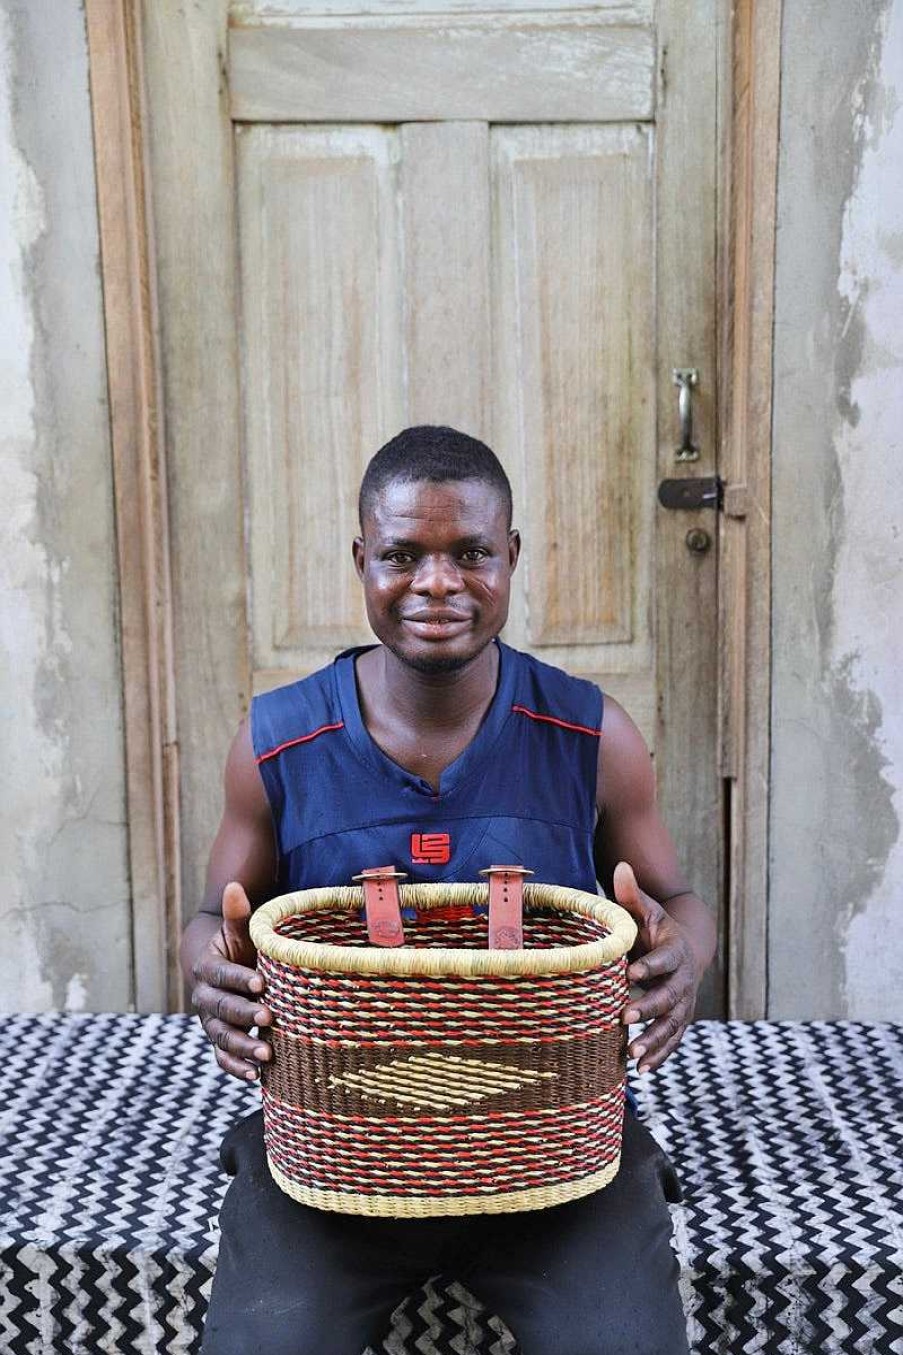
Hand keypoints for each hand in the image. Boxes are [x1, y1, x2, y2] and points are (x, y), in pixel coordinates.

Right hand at [191, 882, 272, 1080]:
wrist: (227, 970)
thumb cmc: (241, 946)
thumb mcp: (239, 930)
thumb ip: (237, 914)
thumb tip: (234, 885)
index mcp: (208, 968)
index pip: (221, 974)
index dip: (238, 979)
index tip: (262, 982)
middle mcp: (205, 998)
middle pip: (221, 1009)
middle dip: (244, 1014)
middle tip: (269, 1017)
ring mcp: (211, 1022)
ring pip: (222, 1037)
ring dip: (243, 1047)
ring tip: (268, 1055)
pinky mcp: (221, 1041)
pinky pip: (223, 1059)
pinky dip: (237, 1069)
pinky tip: (256, 1077)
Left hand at [613, 861, 700, 1073]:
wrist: (684, 947)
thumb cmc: (655, 926)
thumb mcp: (645, 909)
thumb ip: (631, 893)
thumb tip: (622, 864)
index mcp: (673, 951)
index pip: (663, 959)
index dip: (649, 966)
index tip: (629, 974)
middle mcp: (683, 980)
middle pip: (669, 997)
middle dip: (648, 1008)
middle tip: (625, 1017)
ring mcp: (684, 1003)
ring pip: (672, 1025)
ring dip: (654, 1041)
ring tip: (632, 1055)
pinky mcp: (679, 1020)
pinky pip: (672, 1041)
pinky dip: (659, 1056)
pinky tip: (641, 1071)